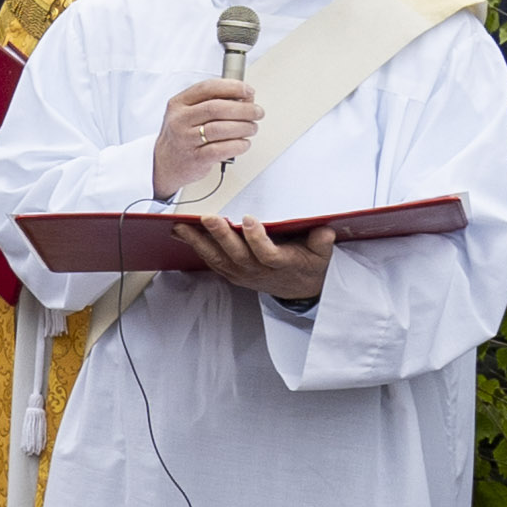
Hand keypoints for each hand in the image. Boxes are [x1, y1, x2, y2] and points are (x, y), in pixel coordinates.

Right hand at [155, 77, 262, 191]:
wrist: (164, 164)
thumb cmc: (181, 135)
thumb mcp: (186, 113)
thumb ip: (210, 102)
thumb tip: (245, 98)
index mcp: (179, 103)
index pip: (207, 88)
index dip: (232, 87)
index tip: (248, 91)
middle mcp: (180, 120)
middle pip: (217, 108)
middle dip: (243, 109)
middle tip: (257, 112)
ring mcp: (186, 140)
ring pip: (221, 129)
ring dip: (244, 127)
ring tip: (252, 128)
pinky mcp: (195, 158)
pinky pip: (222, 149)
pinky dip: (238, 145)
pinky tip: (244, 143)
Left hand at [170, 212, 329, 303]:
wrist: (300, 289)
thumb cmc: (309, 265)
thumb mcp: (323, 255)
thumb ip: (322, 243)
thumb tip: (324, 232)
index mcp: (281, 264)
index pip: (267, 254)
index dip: (257, 239)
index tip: (248, 219)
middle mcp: (258, 271)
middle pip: (236, 255)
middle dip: (220, 236)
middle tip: (208, 218)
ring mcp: (243, 274)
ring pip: (218, 259)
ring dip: (199, 242)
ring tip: (181, 226)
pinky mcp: (233, 274)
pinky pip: (213, 262)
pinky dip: (197, 248)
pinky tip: (184, 235)